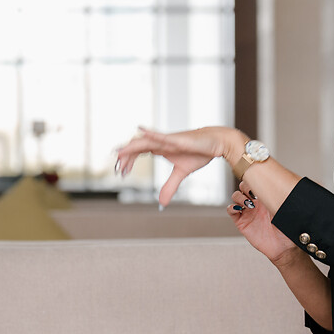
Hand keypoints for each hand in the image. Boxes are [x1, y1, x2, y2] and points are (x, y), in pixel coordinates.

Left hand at [116, 126, 244, 205]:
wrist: (215, 143)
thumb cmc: (199, 153)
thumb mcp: (181, 173)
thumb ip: (169, 187)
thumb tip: (161, 203)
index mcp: (159, 148)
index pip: (138, 151)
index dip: (128, 160)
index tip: (122, 172)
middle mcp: (160, 142)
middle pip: (137, 146)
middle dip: (125, 157)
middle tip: (118, 169)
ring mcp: (167, 139)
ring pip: (144, 141)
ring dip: (131, 148)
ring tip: (119, 154)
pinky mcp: (176, 138)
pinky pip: (161, 135)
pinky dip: (150, 134)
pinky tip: (140, 130)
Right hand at [228, 189, 295, 262]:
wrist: (283, 247)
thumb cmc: (288, 230)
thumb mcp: (286, 210)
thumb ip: (280, 198)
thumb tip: (281, 183)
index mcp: (267, 198)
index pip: (256, 183)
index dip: (254, 179)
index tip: (258, 182)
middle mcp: (257, 203)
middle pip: (244, 186)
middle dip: (246, 186)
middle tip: (253, 194)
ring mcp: (248, 212)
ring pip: (236, 196)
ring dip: (240, 197)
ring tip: (248, 204)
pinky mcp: (241, 222)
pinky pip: (231, 210)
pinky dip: (232, 207)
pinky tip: (239, 210)